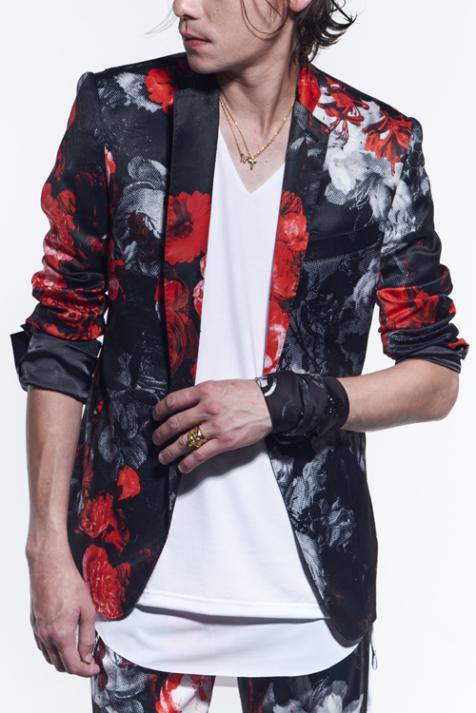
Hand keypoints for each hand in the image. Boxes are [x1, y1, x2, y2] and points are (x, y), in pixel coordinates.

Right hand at [26, 542, 99, 676]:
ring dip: (64, 660)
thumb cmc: (68, 582)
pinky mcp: (34, 623)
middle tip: (89, 659)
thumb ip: (88, 636)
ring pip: (50, 657)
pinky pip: (42, 646)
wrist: (49, 566)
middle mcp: (46, 636)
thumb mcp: (87, 610)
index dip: (85, 670)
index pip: (72, 665)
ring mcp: (38, 630)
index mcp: (61, 634)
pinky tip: (63, 641)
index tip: (94, 667)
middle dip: (76, 667)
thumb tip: (88, 654)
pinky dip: (53, 650)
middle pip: (60, 665)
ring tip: (78, 652)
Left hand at [151, 378, 272, 472]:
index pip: (174, 401)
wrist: (270, 404)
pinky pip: (200, 454)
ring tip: (163, 457)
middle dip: (161, 434)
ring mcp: (215, 426)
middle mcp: (207, 408)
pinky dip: (188, 463)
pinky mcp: (224, 442)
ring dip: (169, 451)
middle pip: (175, 423)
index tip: (156, 416)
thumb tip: (184, 405)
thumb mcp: (221, 385)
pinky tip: (182, 467)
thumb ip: (202, 394)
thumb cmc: (246, 393)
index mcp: (205, 391)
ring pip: (184, 441)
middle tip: (156, 439)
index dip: (160, 410)